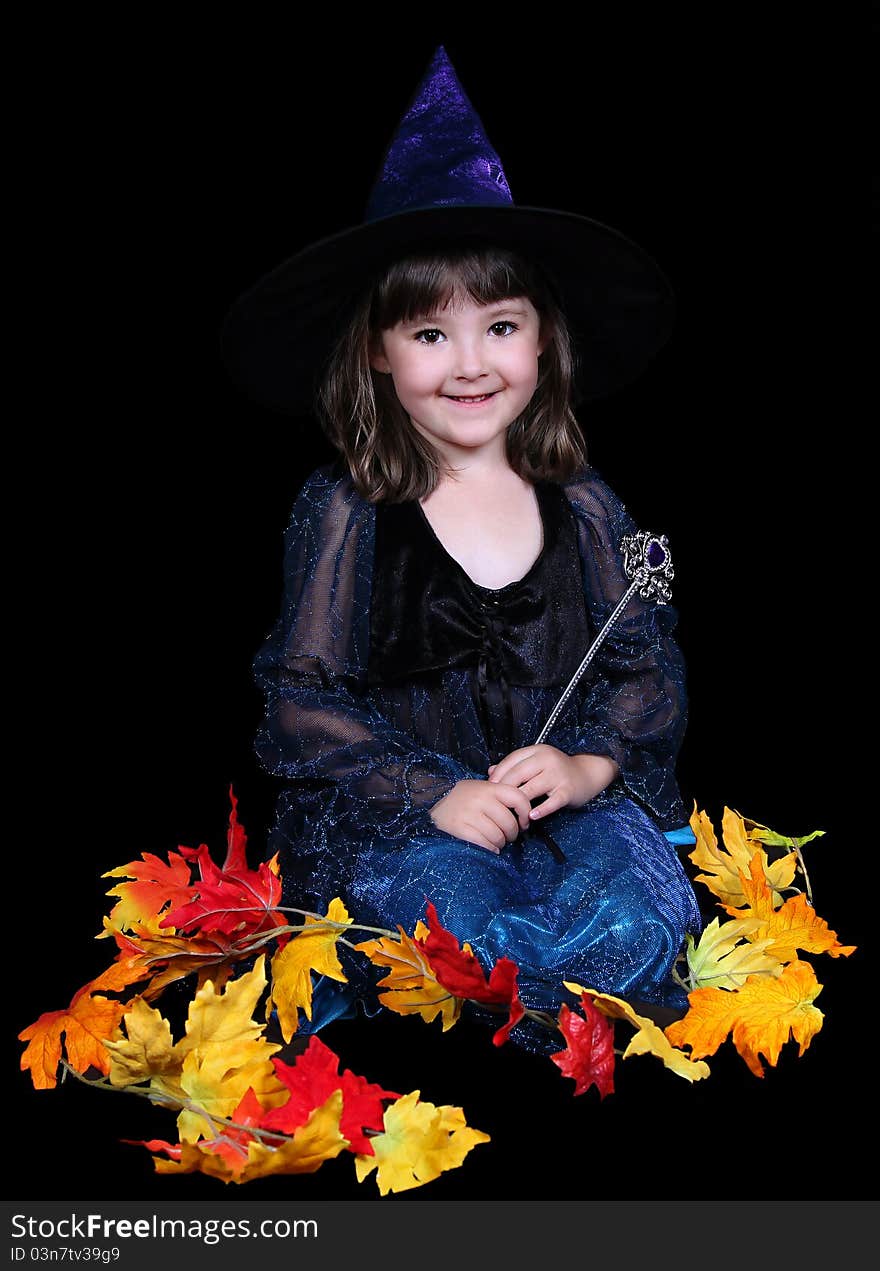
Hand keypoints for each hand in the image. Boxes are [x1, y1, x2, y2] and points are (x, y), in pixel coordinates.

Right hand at [429, 779, 533, 853]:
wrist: (431, 802)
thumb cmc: (461, 798)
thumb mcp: (480, 788)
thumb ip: (500, 794)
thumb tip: (526, 806)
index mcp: (488, 788)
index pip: (518, 797)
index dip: (525, 812)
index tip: (523, 822)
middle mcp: (480, 799)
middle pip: (509, 823)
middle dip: (512, 834)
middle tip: (507, 836)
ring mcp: (469, 814)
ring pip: (498, 836)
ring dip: (500, 844)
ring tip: (495, 842)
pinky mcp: (460, 829)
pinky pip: (485, 844)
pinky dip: (490, 850)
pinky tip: (488, 848)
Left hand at [487, 746, 619, 820]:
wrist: (587, 773)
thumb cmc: (557, 770)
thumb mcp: (536, 763)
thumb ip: (514, 766)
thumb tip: (490, 771)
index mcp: (537, 751)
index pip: (511, 760)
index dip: (497, 775)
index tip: (488, 788)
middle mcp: (547, 759)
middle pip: (518, 774)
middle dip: (504, 790)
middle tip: (496, 804)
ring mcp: (558, 775)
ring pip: (531, 788)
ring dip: (519, 803)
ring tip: (510, 814)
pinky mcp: (567, 790)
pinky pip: (552, 802)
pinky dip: (541, 810)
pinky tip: (531, 816)